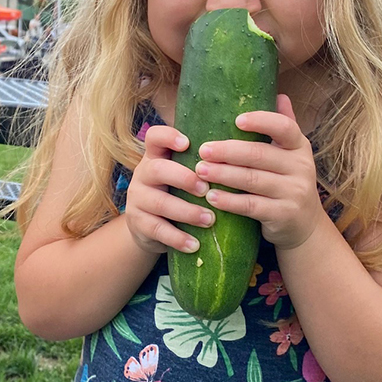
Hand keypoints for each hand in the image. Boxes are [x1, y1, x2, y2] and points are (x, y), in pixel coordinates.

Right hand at [124, 124, 216, 256]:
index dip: (168, 136)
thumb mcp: (184, 174)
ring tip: (210, 220)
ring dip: (186, 211)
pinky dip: (177, 237)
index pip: (155, 137)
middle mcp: (144, 173)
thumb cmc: (178, 193)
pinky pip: (157, 229)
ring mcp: (137, 199)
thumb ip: (202, 162)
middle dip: (183, 178)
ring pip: (159, 202)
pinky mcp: (138, 223)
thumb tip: (244, 149)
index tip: (187, 143)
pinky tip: (194, 244)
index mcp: (157, 156)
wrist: (150, 226)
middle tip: (206, 189)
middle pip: (157, 169)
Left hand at [193, 94, 324, 250]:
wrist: (304, 225)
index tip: (237, 120)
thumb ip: (282, 127)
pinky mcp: (284, 215)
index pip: (284, 127)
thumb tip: (278, 94)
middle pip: (260, 154)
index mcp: (299, 146)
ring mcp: (294, 192)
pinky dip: (229, 201)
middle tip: (202, 150)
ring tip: (200, 170)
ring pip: (253, 180)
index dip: (261, 121)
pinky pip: (252, 206)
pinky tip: (211, 197)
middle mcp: (301, 167)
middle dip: (228, 151)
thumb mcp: (289, 154)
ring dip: (223, 175)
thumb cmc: (287, 182)